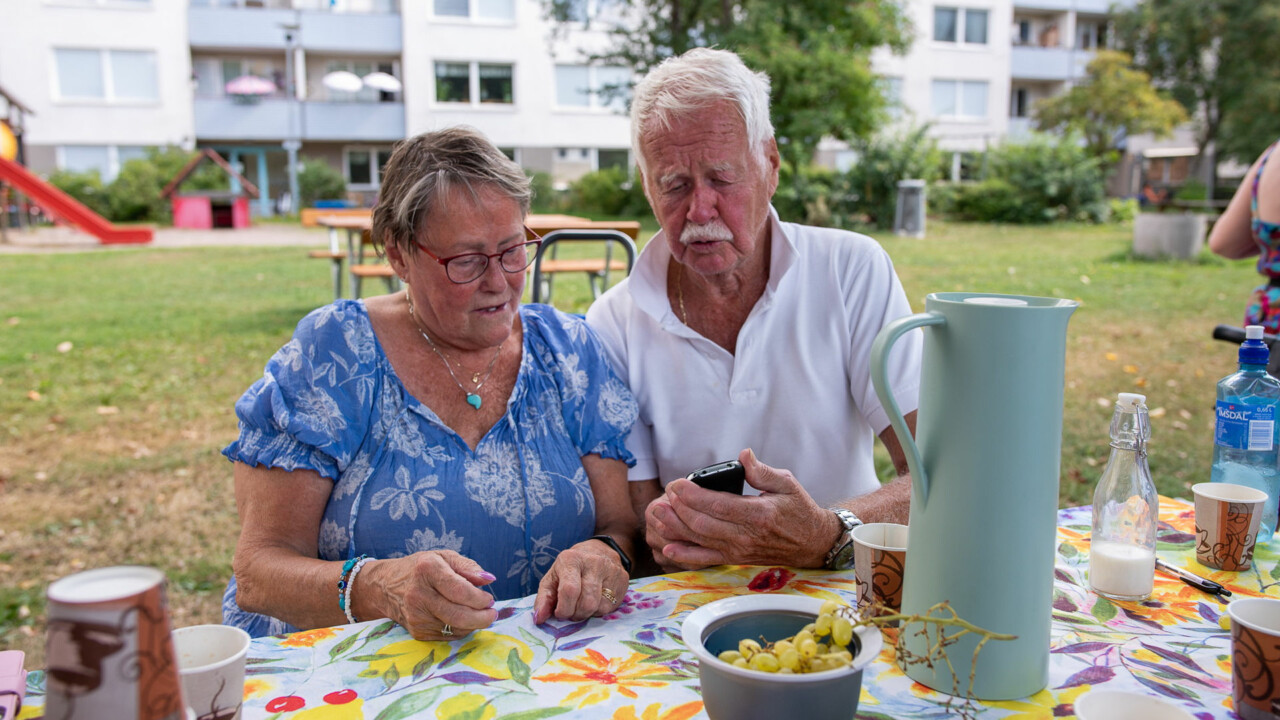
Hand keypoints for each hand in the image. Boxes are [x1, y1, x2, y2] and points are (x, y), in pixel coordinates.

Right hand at [363, 551, 497, 640]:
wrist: (384, 586)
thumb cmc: (420, 568)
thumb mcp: (443, 557)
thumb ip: (468, 567)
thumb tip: (489, 579)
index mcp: (426, 570)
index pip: (460, 591)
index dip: (480, 598)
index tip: (489, 599)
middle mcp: (418, 594)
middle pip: (458, 615)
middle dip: (482, 618)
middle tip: (492, 613)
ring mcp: (415, 616)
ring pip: (455, 628)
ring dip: (473, 624)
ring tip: (479, 614)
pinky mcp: (416, 631)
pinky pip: (447, 636)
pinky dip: (460, 629)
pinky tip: (462, 619)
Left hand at [533, 538, 628, 623]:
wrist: (599, 550)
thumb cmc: (570, 569)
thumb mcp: (552, 579)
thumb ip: (543, 599)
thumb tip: (539, 619)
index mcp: (571, 559)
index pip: (569, 591)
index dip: (564, 609)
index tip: (559, 613)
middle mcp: (593, 562)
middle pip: (586, 602)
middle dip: (576, 614)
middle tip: (571, 612)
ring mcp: (611, 570)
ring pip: (599, 607)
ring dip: (587, 614)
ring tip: (582, 606)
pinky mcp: (623, 579)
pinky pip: (610, 607)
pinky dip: (599, 610)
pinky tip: (595, 602)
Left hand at [650, 448, 838, 568]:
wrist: (811, 543)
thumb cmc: (799, 510)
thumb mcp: (787, 483)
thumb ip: (762, 471)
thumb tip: (743, 455)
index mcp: (759, 514)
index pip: (718, 505)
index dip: (692, 495)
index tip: (676, 484)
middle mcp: (746, 536)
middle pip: (702, 524)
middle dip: (678, 509)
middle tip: (664, 494)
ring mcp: (739, 551)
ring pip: (699, 540)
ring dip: (675, 528)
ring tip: (657, 515)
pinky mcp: (734, 559)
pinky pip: (705, 559)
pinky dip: (685, 555)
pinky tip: (667, 547)